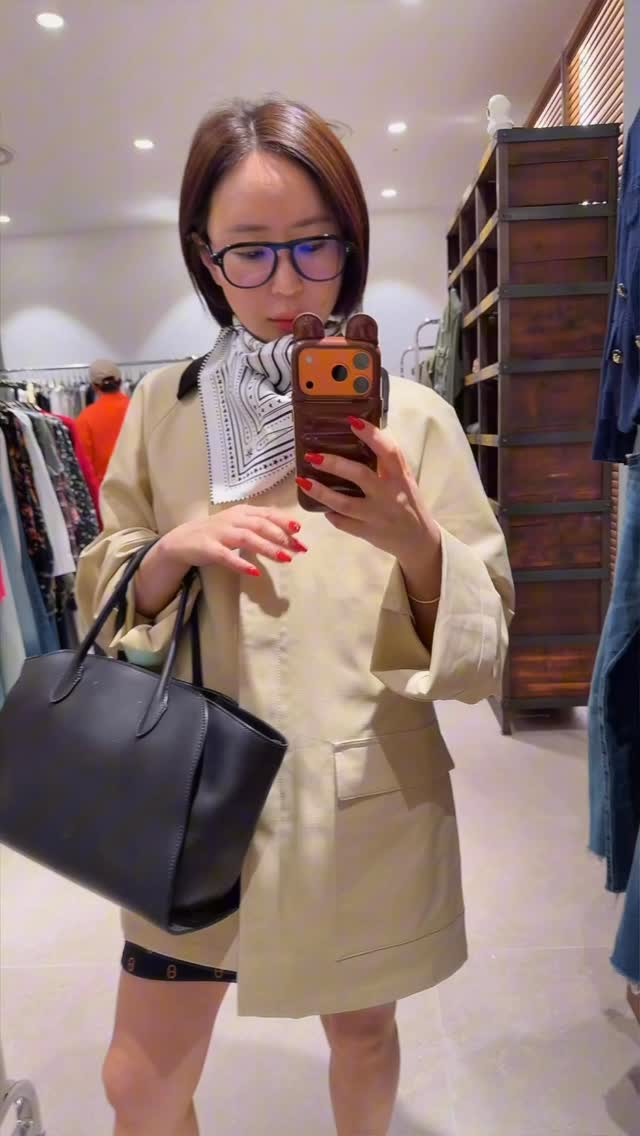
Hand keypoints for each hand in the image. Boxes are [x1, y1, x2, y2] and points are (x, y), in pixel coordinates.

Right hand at [161, 505, 306, 577]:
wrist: (181, 541)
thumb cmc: (217, 533)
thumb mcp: (239, 524)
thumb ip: (260, 524)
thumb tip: (289, 532)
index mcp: (242, 511)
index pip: (267, 514)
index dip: (284, 521)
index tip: (300, 531)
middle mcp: (232, 519)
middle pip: (260, 525)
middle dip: (281, 536)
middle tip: (299, 548)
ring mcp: (219, 533)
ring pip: (247, 538)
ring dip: (267, 548)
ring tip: (285, 558)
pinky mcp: (208, 548)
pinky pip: (226, 556)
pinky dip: (241, 563)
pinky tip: (254, 572)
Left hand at [297, 417, 439, 571]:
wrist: (418, 539)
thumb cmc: (409, 502)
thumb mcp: (405, 479)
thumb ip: (388, 463)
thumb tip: (361, 436)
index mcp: (400, 477)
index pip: (389, 451)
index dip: (372, 435)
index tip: (352, 422)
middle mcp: (389, 494)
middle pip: (359, 475)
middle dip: (334, 464)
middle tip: (312, 456)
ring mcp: (376, 515)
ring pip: (344, 503)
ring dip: (321, 492)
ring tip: (303, 481)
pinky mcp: (367, 532)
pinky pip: (343, 523)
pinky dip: (330, 514)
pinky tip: (321, 506)